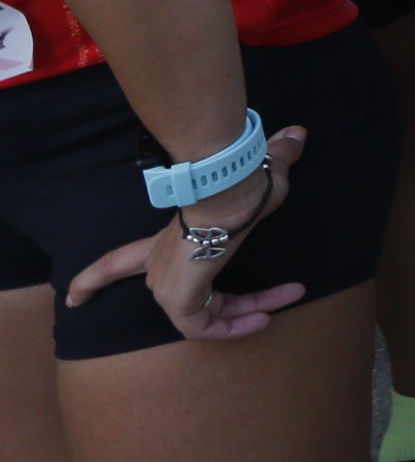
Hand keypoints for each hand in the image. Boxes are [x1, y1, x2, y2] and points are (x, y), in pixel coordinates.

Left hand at [69, 129, 303, 338]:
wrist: (224, 188)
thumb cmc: (233, 182)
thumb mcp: (256, 176)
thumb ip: (275, 161)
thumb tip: (296, 134)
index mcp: (164, 243)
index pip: (117, 263)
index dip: (93, 281)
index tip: (71, 300)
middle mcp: (160, 268)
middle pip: (184, 303)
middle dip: (234, 312)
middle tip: (266, 311)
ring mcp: (168, 285)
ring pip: (204, 315)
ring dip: (245, 314)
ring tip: (279, 305)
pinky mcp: (180, 298)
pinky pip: (203, 328)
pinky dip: (234, 328)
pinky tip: (264, 316)